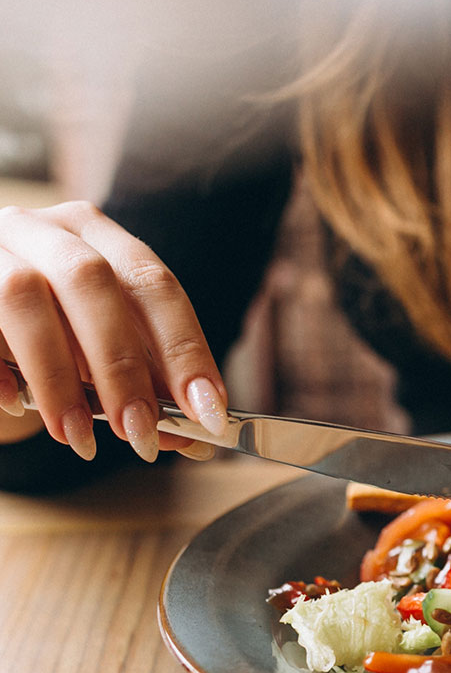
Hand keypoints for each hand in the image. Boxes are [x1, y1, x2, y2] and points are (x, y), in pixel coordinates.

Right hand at [0, 201, 227, 461]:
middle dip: (122, 365)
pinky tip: (15, 406)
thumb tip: (195, 442)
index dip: (185, 348)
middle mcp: (43, 229)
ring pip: (23, 294)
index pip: (154, 284)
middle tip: (141, 433)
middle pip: (91, 280)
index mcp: (97, 236)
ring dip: (58, 376)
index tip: (209, 412)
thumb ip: (145, 386)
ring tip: (79, 437)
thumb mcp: (99, 353)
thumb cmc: (46, 331)